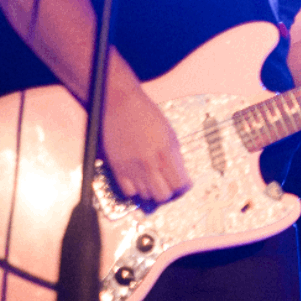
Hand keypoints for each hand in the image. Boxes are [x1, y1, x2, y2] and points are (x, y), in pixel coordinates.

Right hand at [101, 86, 190, 205]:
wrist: (120, 105)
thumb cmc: (146, 115)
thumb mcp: (170, 133)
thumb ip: (175, 156)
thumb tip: (179, 174)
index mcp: (166, 153)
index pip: (179, 184)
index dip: (184, 186)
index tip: (183, 182)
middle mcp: (149, 164)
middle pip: (163, 195)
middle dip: (169, 191)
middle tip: (168, 184)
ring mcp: (132, 168)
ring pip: (146, 196)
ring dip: (152, 190)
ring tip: (153, 180)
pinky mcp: (117, 168)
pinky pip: (128, 192)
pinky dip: (135, 190)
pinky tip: (139, 180)